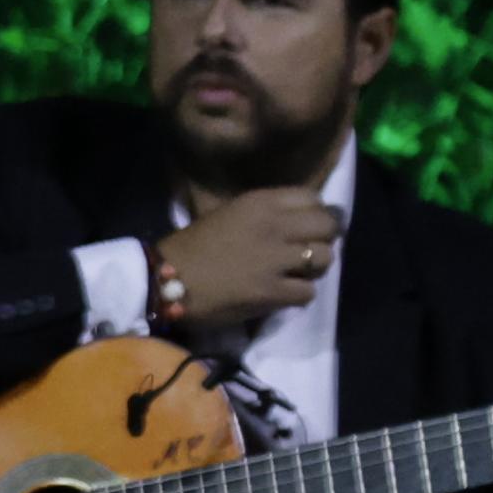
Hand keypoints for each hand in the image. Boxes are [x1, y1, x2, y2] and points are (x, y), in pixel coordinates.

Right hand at [155, 188, 343, 325]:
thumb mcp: (229, 214)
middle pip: (328, 226)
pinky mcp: (273, 292)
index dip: (315, 213)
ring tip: (296, 274)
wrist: (165, 279)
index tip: (307, 226)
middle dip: (323, 239)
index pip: (313, 198)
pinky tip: (283, 294)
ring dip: (314, 269)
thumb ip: (264, 214)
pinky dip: (299, 295)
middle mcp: (274, 226)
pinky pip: (308, 292)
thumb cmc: (192, 245)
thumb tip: (296, 224)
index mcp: (260, 202)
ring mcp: (275, 260)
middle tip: (307, 251)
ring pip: (325, 258)